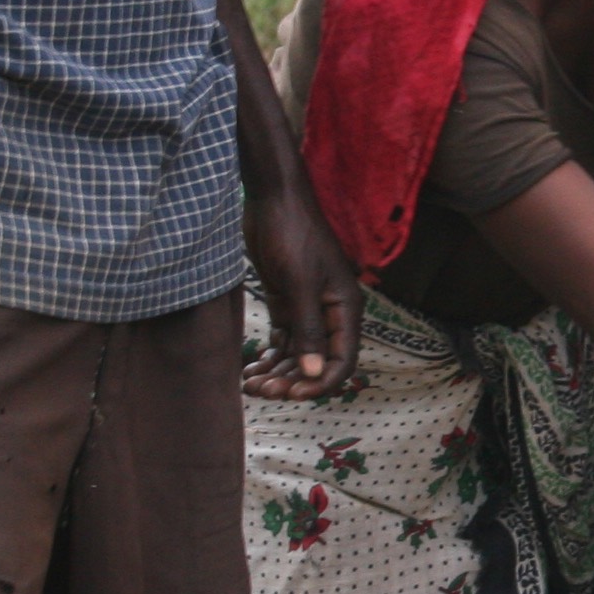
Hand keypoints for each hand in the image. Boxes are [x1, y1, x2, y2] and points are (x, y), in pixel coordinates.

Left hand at [243, 181, 362, 400]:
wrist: (272, 199)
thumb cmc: (293, 236)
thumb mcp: (300, 285)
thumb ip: (309, 331)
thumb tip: (314, 373)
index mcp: (344, 309)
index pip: (342, 360)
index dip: (320, 383)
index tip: (292, 394)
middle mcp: (330, 314)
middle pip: (316, 362)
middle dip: (291, 380)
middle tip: (260, 389)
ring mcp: (307, 308)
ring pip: (297, 354)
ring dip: (277, 371)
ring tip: (249, 382)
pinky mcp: (287, 302)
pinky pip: (283, 339)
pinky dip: (269, 355)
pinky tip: (251, 367)